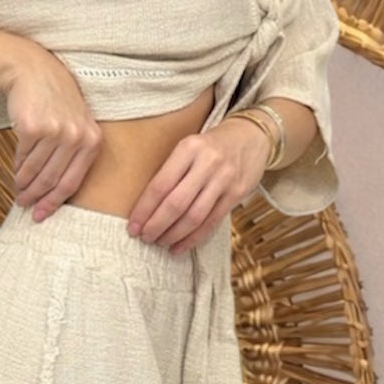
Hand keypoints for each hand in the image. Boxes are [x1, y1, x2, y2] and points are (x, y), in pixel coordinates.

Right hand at [1, 46, 103, 217]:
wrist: (32, 70)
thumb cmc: (54, 100)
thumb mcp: (76, 123)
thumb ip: (74, 153)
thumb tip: (55, 191)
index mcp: (93, 139)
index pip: (73, 181)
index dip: (55, 202)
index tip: (42, 214)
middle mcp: (78, 136)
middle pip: (53, 179)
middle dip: (37, 196)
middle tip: (25, 205)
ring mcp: (56, 131)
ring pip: (36, 171)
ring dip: (24, 184)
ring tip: (18, 190)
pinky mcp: (34, 127)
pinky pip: (22, 157)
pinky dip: (17, 167)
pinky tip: (15, 171)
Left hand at [127, 116, 267, 251]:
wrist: (251, 136)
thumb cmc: (211, 145)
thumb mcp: (189, 147)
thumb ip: (172, 171)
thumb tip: (146, 207)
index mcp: (189, 148)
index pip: (160, 185)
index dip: (144, 210)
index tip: (132, 226)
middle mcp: (208, 163)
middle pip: (176, 204)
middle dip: (156, 225)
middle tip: (144, 237)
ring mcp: (225, 180)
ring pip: (194, 216)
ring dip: (173, 234)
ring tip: (159, 242)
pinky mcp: (237, 194)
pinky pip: (211, 222)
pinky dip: (193, 238)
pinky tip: (179, 247)